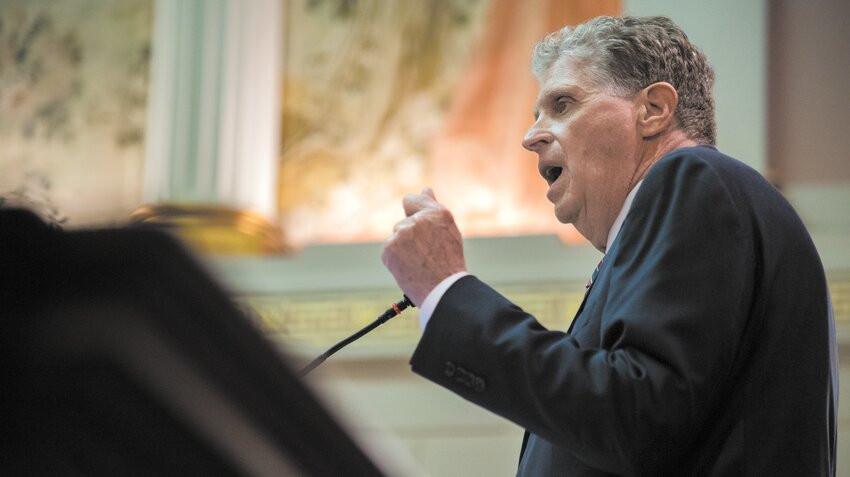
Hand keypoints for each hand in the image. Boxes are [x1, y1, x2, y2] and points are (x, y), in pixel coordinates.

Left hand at [381, 188, 466, 305]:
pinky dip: (395, 261)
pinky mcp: (389, 248)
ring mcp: (402, 233)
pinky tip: (410, 269)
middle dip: (410, 236)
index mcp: (437, 213)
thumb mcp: (448, 231)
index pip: (411, 200)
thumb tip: (425, 189)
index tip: (416, 222)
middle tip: (426, 254)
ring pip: (396, 238)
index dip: (412, 211)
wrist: (443, 290)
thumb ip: (433, 208)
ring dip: (403, 249)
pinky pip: (388, 252)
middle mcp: (418, 219)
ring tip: (420, 263)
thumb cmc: (449, 262)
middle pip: (403, 224)